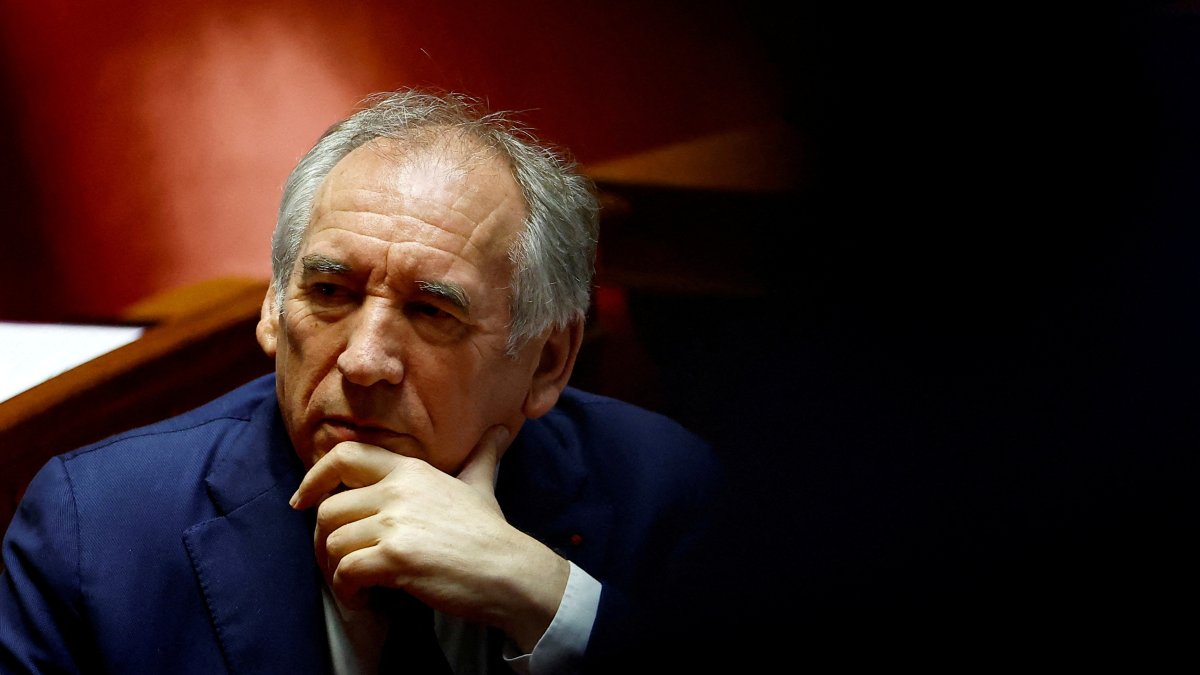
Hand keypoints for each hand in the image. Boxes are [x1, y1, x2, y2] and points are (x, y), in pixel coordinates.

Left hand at [289, 425, 568, 650]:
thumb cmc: (491, 533)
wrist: (509, 571)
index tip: (303, 500)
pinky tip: (365, 597)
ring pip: (333, 543)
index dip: (315, 477)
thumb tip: (501, 429)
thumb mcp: (481, 485)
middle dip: (325, 542)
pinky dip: (347, 590)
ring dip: (336, 571)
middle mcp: (398, 490)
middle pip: (329, 510)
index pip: (345, 455)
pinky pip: (346, 571)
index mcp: (411, 470)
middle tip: (339, 562)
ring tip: (356, 585)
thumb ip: (481, 456)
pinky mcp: (395, 558)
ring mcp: (395, 523)